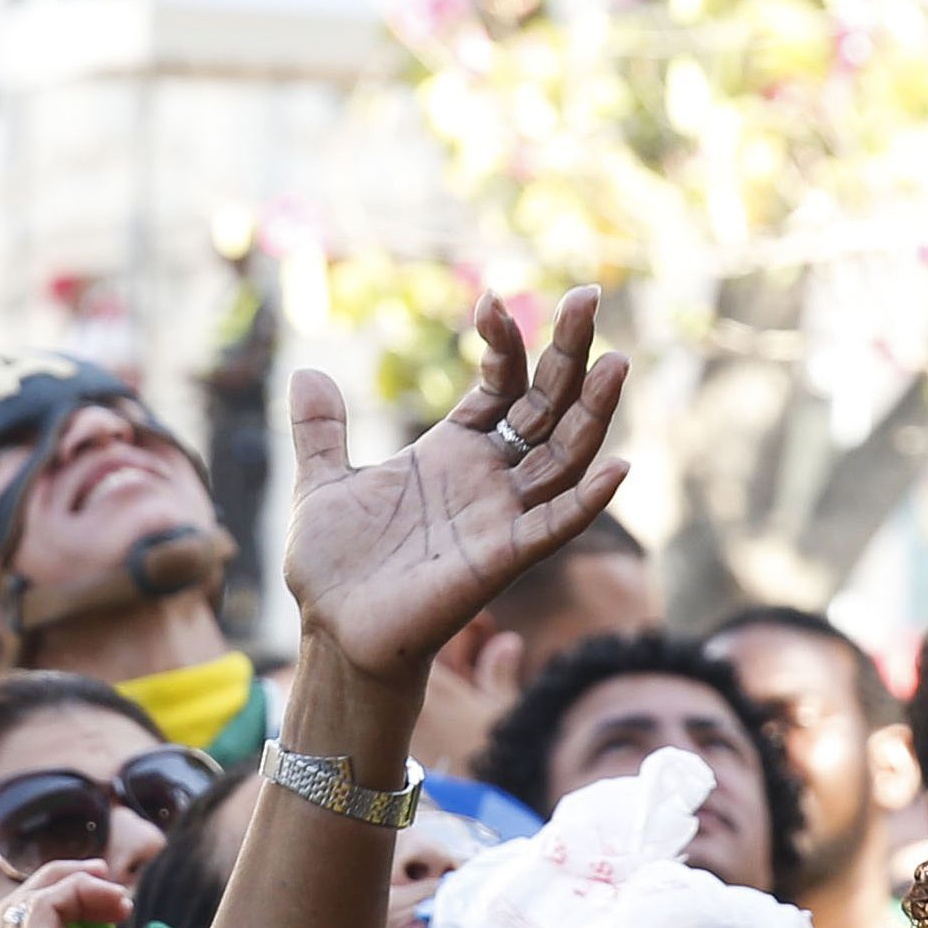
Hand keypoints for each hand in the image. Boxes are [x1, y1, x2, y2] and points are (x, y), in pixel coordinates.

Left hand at [280, 291, 630, 689]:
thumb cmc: (334, 568)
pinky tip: (619, 467)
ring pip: (564, 457)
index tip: (490, 300)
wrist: (331, 632)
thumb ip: (321, 430)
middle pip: (548, 407)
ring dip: (593, 412)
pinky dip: (587, 501)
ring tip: (616, 361)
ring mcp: (499, 517)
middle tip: (589, 294)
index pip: (501, 385)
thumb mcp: (322, 483)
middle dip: (570, 353)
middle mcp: (487, 479)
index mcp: (452, 453)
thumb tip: (307, 372)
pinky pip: (554, 527)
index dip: (505, 342)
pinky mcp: (501, 560)